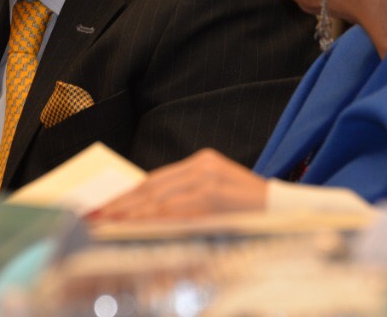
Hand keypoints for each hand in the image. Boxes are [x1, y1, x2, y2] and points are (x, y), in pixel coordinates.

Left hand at [91, 149, 267, 220]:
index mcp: (202, 163)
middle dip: (122, 203)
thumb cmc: (252, 213)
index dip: (128, 194)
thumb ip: (187, 200)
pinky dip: (155, 217)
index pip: (156, 179)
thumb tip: (148, 214)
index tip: (104, 207)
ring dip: (132, 212)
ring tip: (109, 222)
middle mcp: (203, 165)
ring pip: (161, 197)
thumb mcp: (217, 200)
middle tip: (96, 215)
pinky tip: (138, 224)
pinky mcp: (216, 193)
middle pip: (153, 185)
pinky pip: (178, 209)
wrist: (290, 212)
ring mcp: (210, 177)